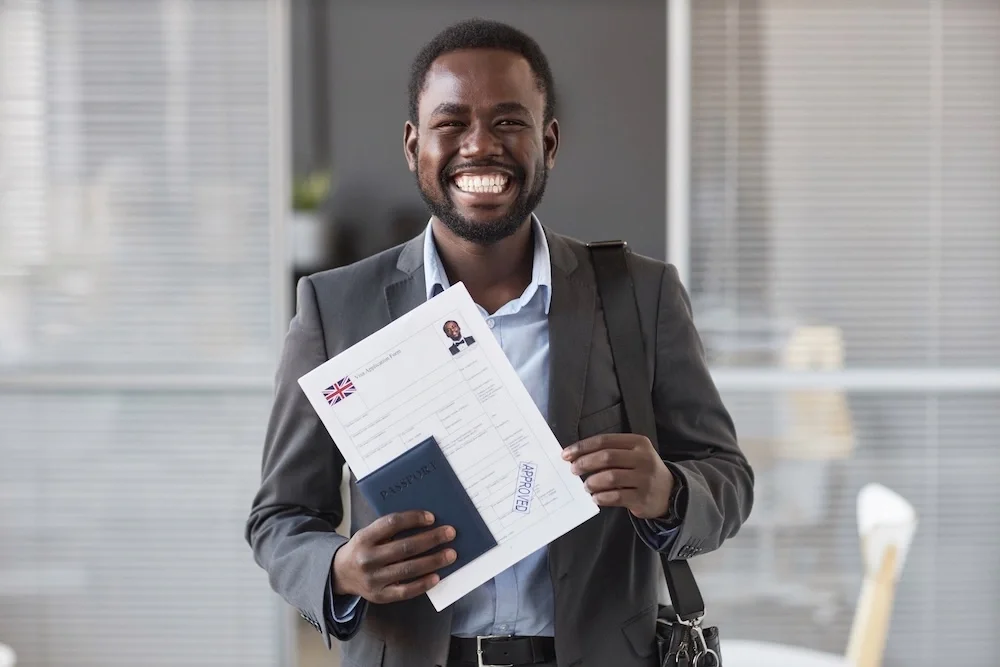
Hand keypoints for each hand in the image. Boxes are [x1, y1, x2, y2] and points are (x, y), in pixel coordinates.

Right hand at [332, 510, 456, 602]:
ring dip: (433, 561)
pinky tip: (437, 576)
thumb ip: (390, 529)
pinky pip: (405, 591)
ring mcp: (373, 579)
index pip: (392, 523)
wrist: (340, 574)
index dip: (413, 519)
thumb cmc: (363, 549)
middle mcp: (367, 558)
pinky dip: (423, 584)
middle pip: (405, 547)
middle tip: (450, 533)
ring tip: (450, 554)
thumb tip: (427, 524)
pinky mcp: (380, 596)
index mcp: (364, 538)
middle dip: (431, 539)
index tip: (431, 517)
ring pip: (409, 569)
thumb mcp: (368, 534)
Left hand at [562, 434, 674, 519]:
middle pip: (607, 457)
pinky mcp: (642, 498)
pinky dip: (601, 497)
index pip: (605, 441)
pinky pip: (616, 496)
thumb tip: (576, 456)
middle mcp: (644, 458)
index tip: (566, 454)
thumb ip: (611, 452)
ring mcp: (645, 479)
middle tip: (573, 470)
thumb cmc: (642, 470)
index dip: (583, 447)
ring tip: (586, 486)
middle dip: (585, 463)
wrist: (670, 492)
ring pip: (610, 477)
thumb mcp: (634, 454)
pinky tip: (596, 497)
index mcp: (638, 443)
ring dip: (592, 482)